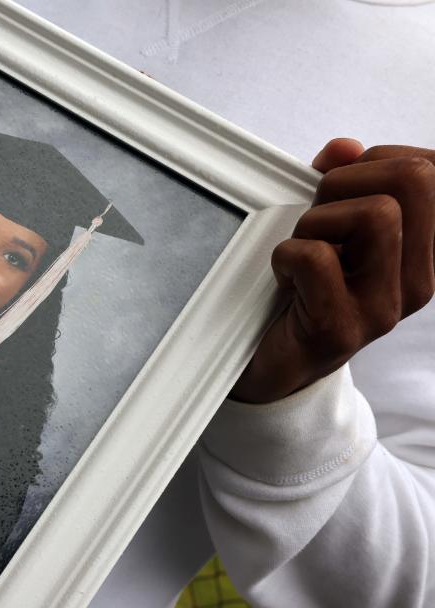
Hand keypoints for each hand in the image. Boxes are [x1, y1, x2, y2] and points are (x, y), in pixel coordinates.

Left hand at [231, 139, 434, 402]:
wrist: (280, 366)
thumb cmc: (306, 289)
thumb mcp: (330, 227)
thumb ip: (341, 182)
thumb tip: (344, 147)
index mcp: (424, 249)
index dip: (379, 158)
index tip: (344, 184)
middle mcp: (418, 279)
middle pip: (414, 179)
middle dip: (348, 180)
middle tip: (318, 216)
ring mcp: (383, 307)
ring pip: (375, 214)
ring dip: (317, 220)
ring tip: (302, 247)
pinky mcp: (340, 329)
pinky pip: (317, 258)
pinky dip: (286, 254)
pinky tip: (283, 275)